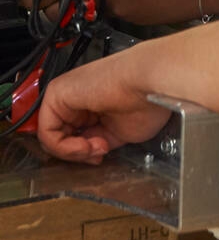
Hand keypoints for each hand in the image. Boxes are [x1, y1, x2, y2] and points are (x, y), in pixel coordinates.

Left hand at [36, 46, 171, 163]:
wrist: (151, 83)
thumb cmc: (148, 101)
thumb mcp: (119, 132)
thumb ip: (97, 141)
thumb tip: (87, 152)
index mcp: (94, 102)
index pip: (74, 135)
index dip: (83, 153)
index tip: (99, 155)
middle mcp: (79, 97)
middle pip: (62, 137)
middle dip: (79, 153)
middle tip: (97, 154)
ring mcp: (67, 95)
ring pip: (52, 138)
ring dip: (73, 152)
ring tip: (95, 148)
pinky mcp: (57, 93)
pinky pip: (47, 131)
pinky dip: (64, 147)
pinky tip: (85, 145)